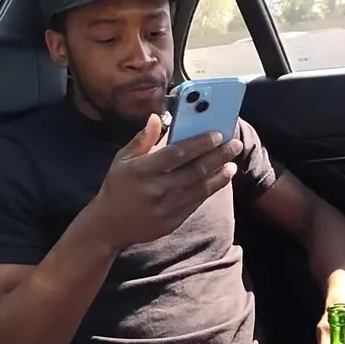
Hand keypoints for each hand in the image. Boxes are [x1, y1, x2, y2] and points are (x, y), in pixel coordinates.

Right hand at [88, 114, 242, 248]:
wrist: (109, 226)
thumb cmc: (117, 186)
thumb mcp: (122, 159)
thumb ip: (142, 139)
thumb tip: (156, 117)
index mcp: (142, 170)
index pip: (177, 154)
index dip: (199, 143)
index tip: (217, 134)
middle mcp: (156, 189)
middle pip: (194, 170)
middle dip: (218, 156)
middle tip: (234, 144)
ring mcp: (166, 208)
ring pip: (200, 188)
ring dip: (219, 174)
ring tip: (232, 162)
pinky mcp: (172, 221)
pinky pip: (196, 202)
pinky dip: (210, 189)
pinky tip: (220, 179)